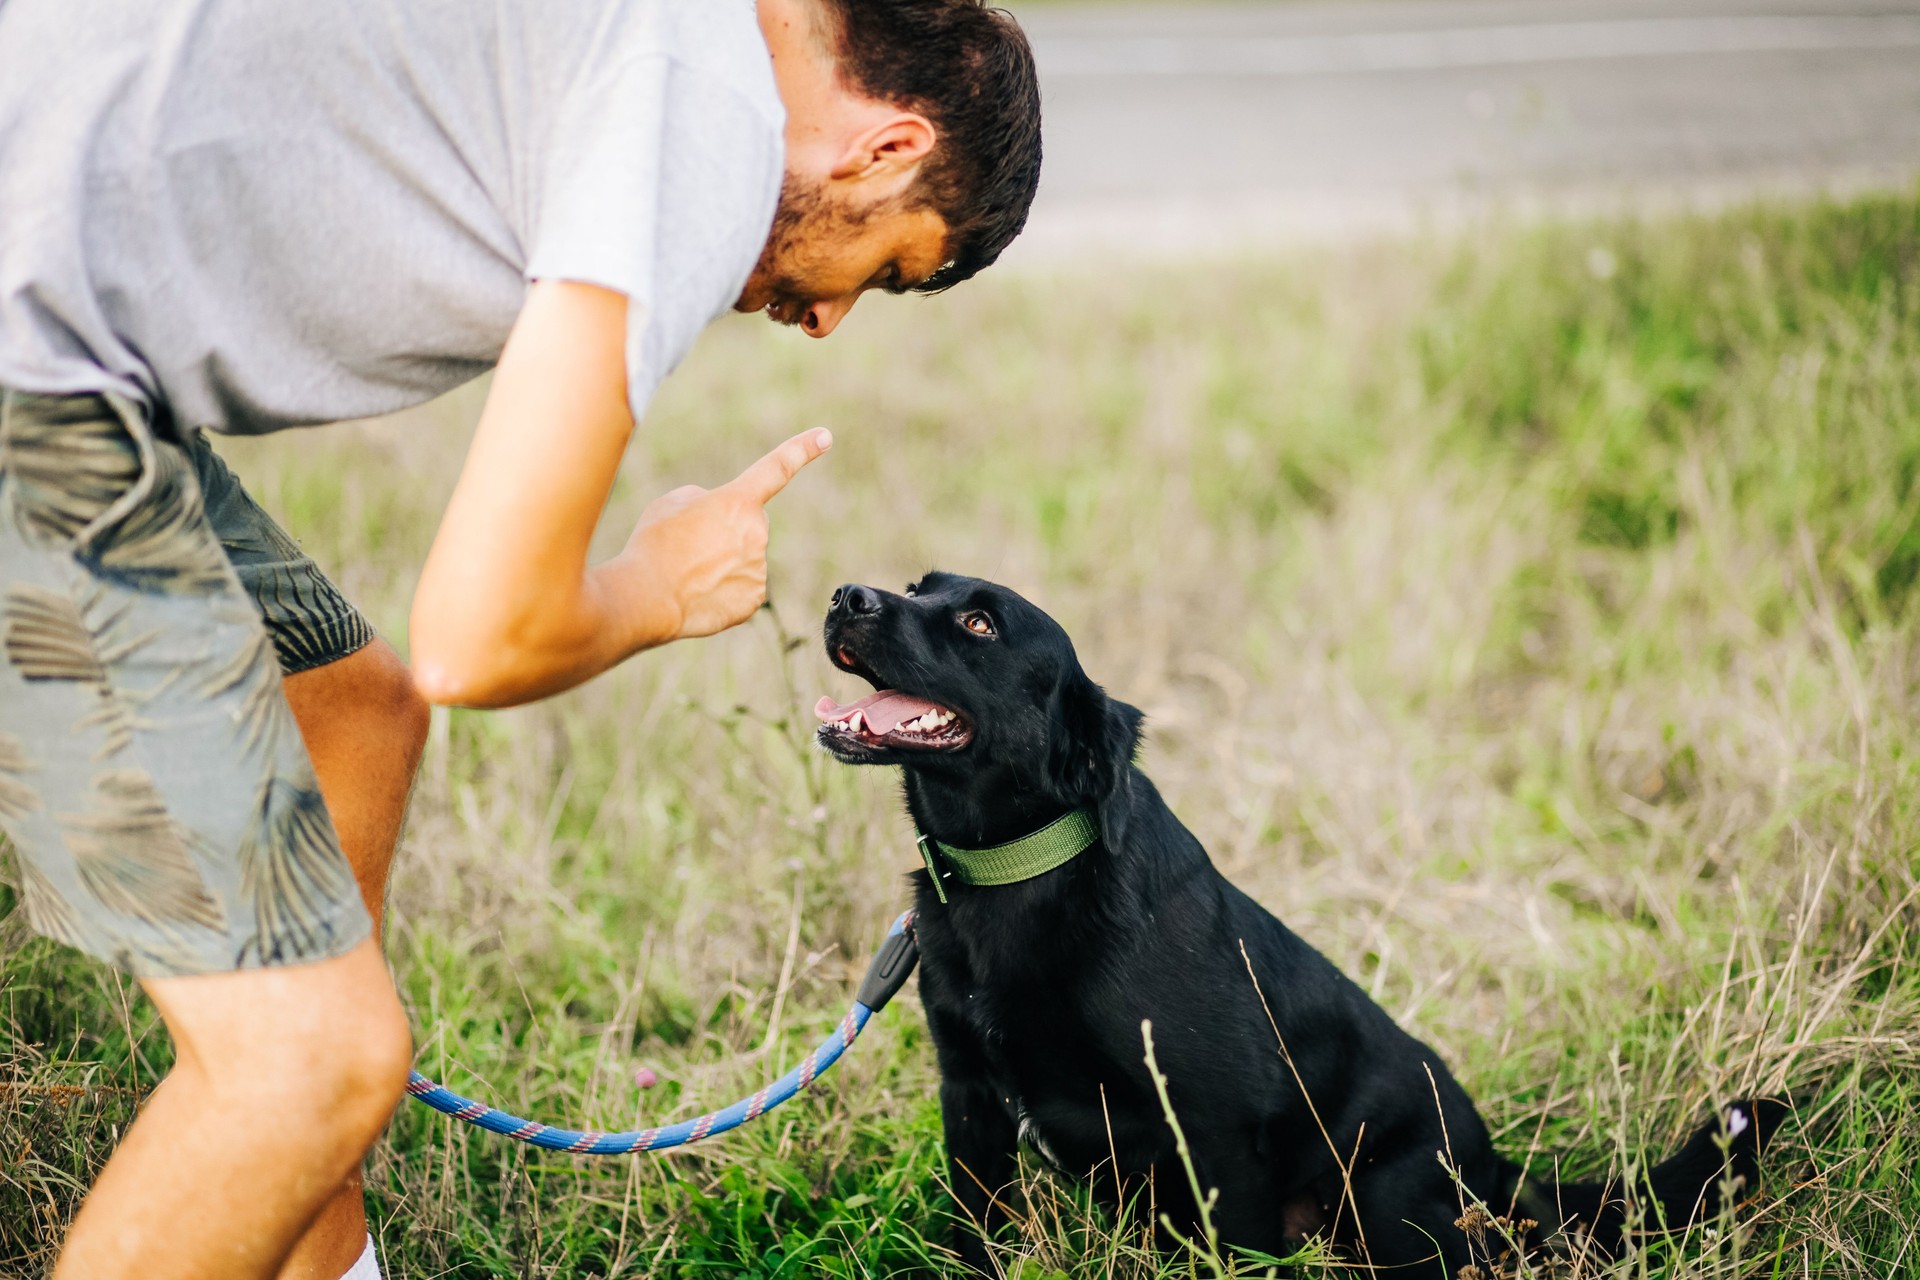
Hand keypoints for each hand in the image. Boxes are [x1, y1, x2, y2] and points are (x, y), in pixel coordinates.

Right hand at [611, 428, 832, 642]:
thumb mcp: (671, 504)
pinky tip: (699, 592)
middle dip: (724, 532)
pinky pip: (741, 587)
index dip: (801, 450)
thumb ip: (705, 500)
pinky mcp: (753, 600)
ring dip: (721, 562)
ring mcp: (758, 569)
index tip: (825, 436)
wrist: (646, 599)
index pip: (776, 468)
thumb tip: (720, 517)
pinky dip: (722, 590)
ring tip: (688, 572)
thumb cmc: (653, 546)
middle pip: (746, 526)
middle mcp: (756, 533)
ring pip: (743, 559)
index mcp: (737, 501)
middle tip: (689, 547)